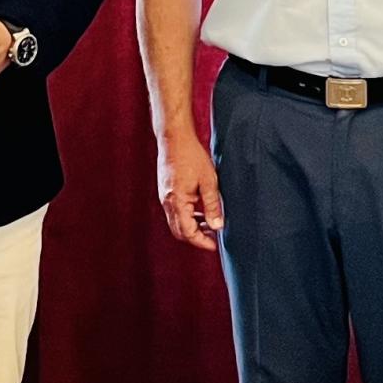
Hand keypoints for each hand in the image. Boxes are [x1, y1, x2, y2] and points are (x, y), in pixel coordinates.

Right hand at [157, 129, 223, 251]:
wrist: (174, 137)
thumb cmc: (192, 155)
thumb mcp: (209, 181)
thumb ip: (213, 205)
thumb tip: (218, 226)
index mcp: (177, 202)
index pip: (188, 232)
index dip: (202, 242)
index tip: (215, 245)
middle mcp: (167, 202)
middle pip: (179, 231)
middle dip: (196, 238)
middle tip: (213, 237)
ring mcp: (164, 197)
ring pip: (176, 222)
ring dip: (192, 227)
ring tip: (210, 224)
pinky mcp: (165, 192)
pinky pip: (175, 212)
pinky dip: (187, 217)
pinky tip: (201, 211)